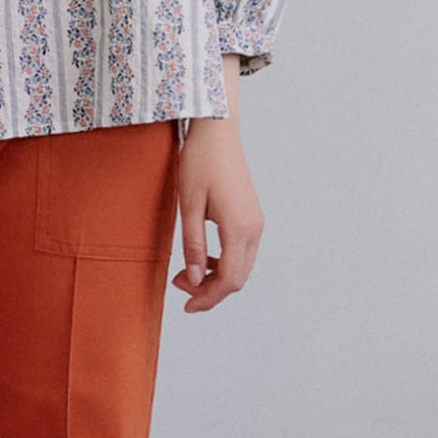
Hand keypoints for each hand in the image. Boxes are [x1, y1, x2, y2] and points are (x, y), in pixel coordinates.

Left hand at [172, 56, 262, 313]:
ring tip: (186, 273)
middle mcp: (254, 228)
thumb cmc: (200, 162)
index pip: (228, 279)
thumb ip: (191, 245)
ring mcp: (256, 222)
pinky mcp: (252, 216)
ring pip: (242, 266)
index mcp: (239, 228)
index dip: (207, 298)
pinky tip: (201, 256)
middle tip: (180, 289)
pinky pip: (242, 251)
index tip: (186, 306)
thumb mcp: (188, 205)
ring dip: (216, 277)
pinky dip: (223, 262)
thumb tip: (192, 280)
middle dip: (210, 291)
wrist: (218, 132)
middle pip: (238, 278)